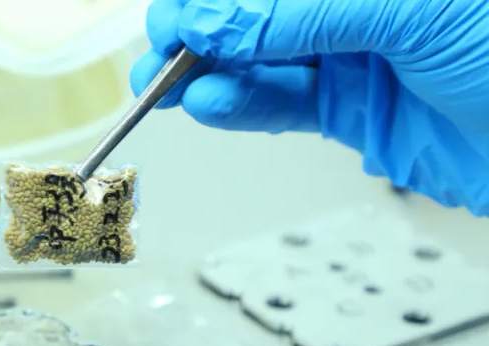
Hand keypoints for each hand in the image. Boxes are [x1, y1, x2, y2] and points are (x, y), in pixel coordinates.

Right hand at [131, 0, 488, 215]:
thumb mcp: (410, 11)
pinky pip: (282, 104)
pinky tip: (211, 105)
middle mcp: (356, 6)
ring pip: (260, 60)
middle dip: (202, 31)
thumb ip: (300, 15)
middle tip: (162, 52)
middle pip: (256, 12)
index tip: (179, 17)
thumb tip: (216, 20)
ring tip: (172, 88)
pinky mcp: (350, 108)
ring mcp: (351, 54)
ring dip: (211, 74)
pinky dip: (243, 107)